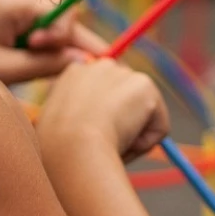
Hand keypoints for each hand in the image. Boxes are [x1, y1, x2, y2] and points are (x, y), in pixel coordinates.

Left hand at [0, 0, 106, 84]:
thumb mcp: (4, 69)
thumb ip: (44, 65)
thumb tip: (85, 62)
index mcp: (14, 2)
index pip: (63, 11)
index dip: (67, 36)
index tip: (53, 58)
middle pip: (60, 15)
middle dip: (67, 42)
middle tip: (73, 71)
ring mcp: (12, 3)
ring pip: (50, 22)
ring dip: (52, 45)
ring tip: (33, 67)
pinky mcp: (6, 13)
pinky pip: (35, 25)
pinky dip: (39, 45)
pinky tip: (27, 62)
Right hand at [37, 59, 169, 163]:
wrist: (70, 147)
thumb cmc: (56, 149)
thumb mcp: (59, 128)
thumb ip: (77, 120)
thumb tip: (94, 134)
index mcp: (74, 74)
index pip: (102, 95)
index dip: (102, 119)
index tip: (92, 139)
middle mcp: (100, 66)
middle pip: (125, 100)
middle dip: (122, 123)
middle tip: (103, 146)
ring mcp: (123, 73)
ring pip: (142, 116)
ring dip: (131, 137)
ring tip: (108, 146)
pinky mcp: (145, 85)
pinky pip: (158, 127)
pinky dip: (145, 144)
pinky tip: (123, 144)